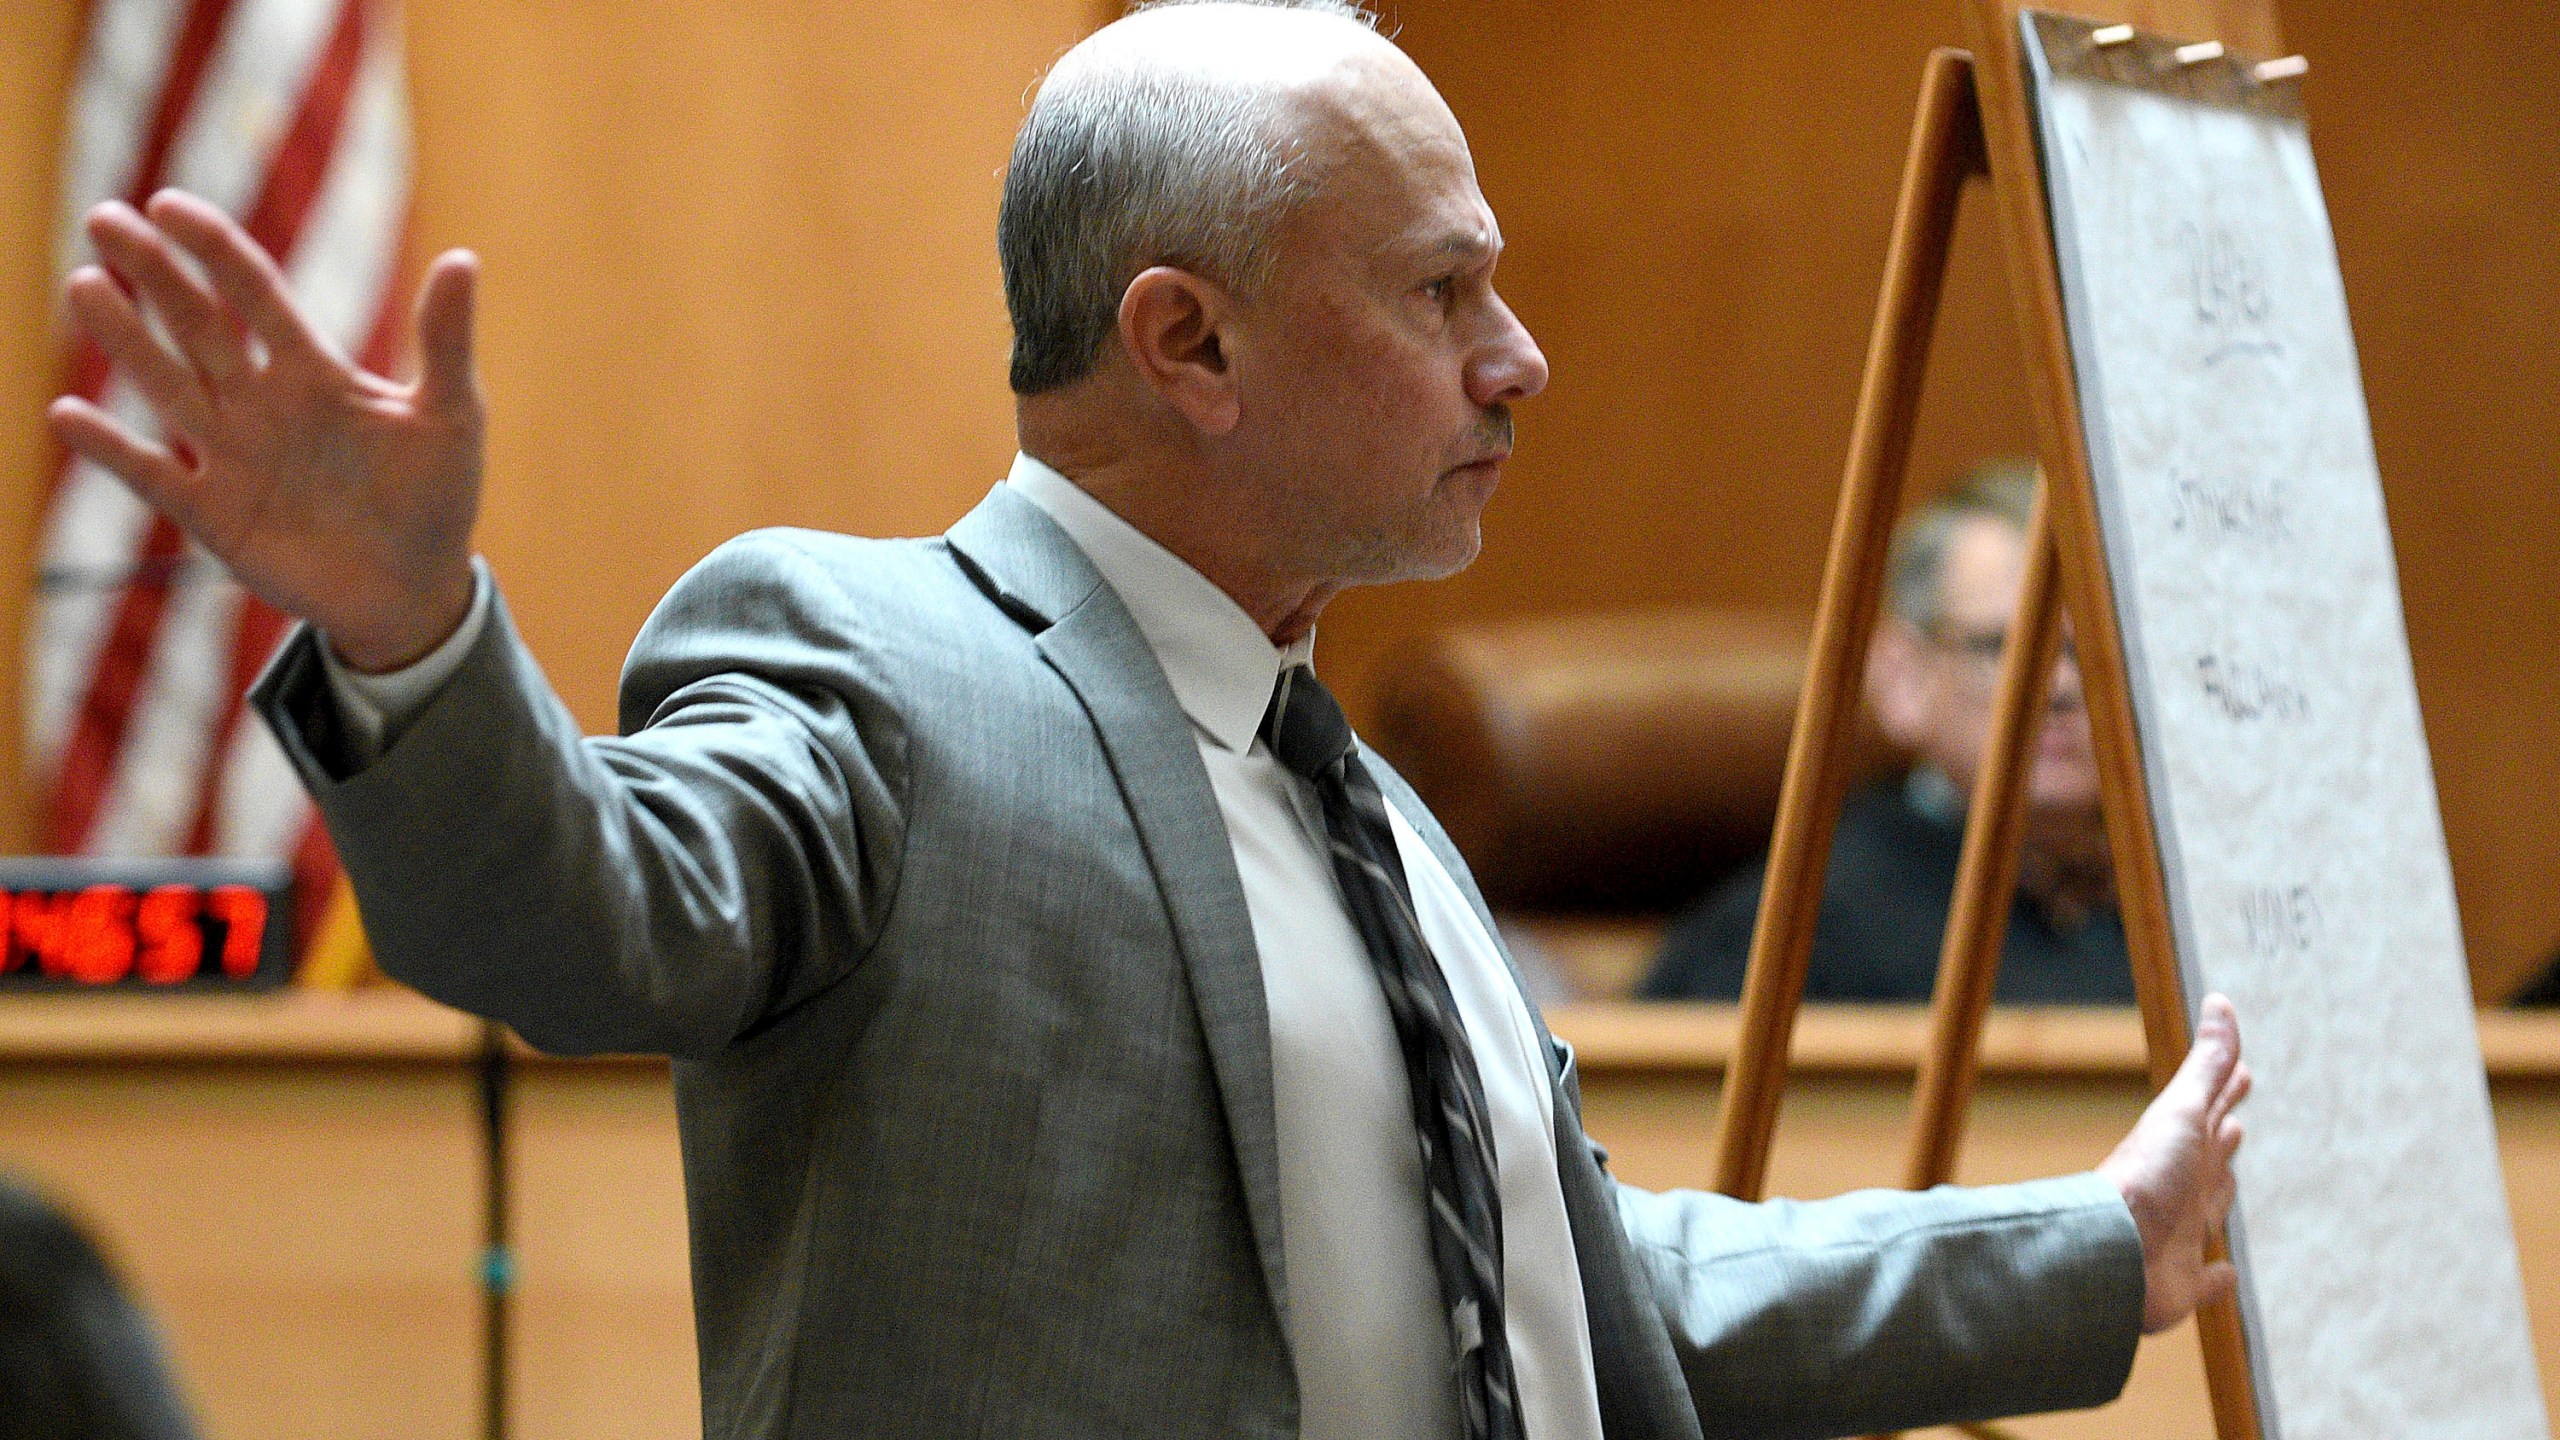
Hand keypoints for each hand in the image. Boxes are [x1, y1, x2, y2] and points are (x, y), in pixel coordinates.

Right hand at [47, 190, 484, 671]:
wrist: (415, 591)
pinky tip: (67, 413)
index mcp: (314, 371)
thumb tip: (464, 258)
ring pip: (167, 386)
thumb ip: (446, 342)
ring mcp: (232, 456)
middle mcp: (261, 402)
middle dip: (152, 274)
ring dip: (126, 340)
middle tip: (103, 218)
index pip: (254, 294)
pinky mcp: (212, 513)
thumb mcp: (451, 418)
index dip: (213, 249)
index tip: (167, 205)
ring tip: (84, 285)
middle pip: (197, 325)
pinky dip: (111, 448)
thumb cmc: (436, 498)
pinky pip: (151, 475)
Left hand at [2099, 992, 2250, 1332]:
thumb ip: (2207, 1065)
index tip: (2242, 1075)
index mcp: (2180, 1149)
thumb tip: (2219, 1002)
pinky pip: (2205, 1281)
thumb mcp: (2182, 1112)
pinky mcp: (2181, 1282)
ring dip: (2218, 1198)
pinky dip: (2216, 1279)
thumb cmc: (2145, 1177)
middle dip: (2221, 1140)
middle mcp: (2179, 1189)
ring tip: (2229, 1183)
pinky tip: (2223, 1275)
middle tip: (2235, 1123)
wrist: (2110, 1251)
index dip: (2225, 1093)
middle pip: (2206, 1160)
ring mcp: (2178, 1235)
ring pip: (2204, 1212)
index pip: (2208, 1112)